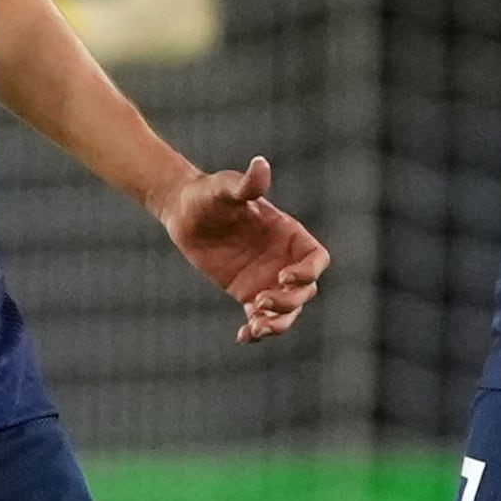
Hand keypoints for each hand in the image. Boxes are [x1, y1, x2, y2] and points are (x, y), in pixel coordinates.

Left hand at [155, 155, 330, 343]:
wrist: (184, 212)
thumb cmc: (209, 194)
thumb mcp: (226, 187)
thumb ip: (246, 184)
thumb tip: (260, 165)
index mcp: (288, 233)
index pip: (317, 258)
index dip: (308, 272)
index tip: (282, 276)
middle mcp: (283, 258)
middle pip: (306, 290)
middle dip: (290, 302)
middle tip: (260, 301)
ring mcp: (267, 278)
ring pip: (288, 311)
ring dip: (279, 323)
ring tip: (255, 327)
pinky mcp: (248, 293)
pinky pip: (261, 318)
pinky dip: (258, 332)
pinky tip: (244, 336)